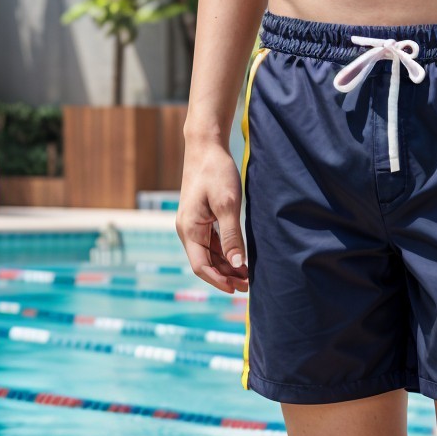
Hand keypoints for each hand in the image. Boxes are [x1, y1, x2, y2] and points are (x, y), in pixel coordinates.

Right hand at [176, 141, 247, 292]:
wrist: (206, 147)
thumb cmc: (216, 172)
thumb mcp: (227, 204)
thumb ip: (231, 236)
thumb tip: (238, 264)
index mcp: (189, 229)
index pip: (201, 266)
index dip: (219, 280)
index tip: (238, 288)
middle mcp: (187, 230)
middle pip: (205, 263)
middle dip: (225, 276)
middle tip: (249, 286)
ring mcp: (193, 225)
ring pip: (209, 254)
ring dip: (226, 266)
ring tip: (248, 276)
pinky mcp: (200, 219)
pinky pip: (211, 243)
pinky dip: (225, 253)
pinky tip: (240, 259)